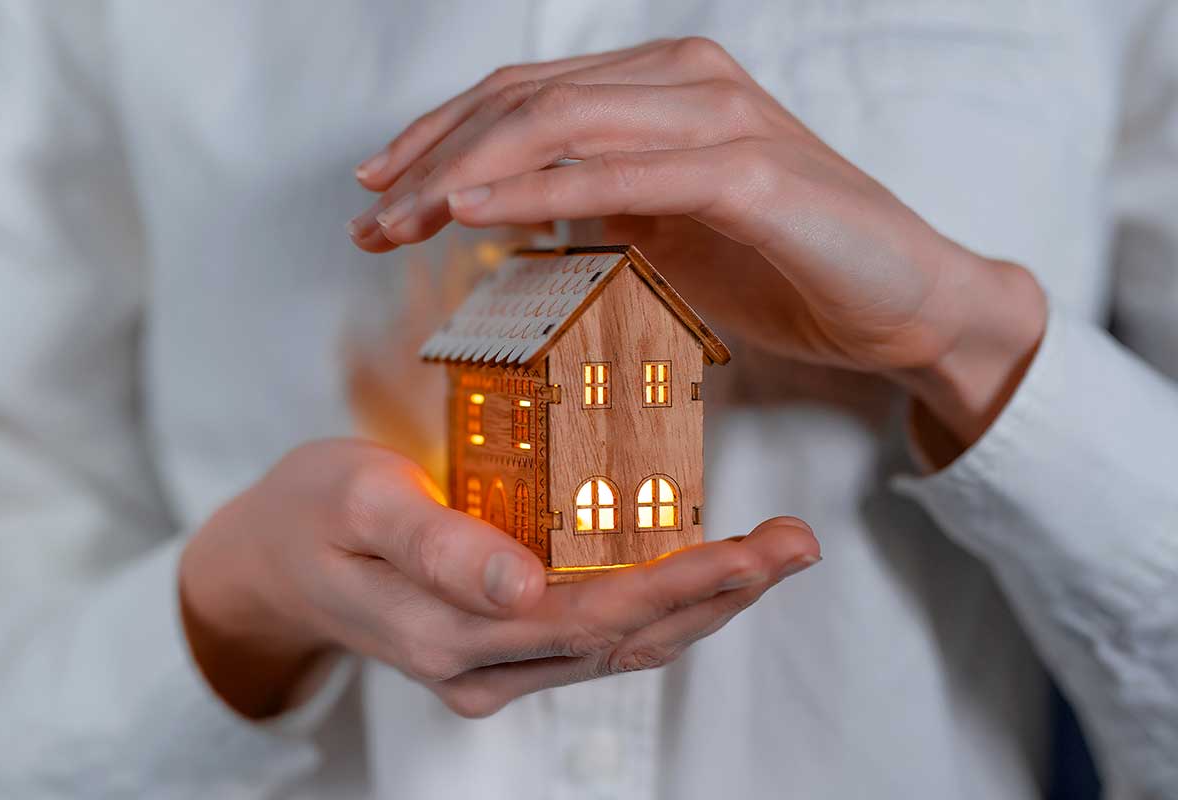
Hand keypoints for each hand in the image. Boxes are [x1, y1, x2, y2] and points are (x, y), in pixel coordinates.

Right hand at [179, 440, 819, 718]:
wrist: (274, 560)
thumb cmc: (313, 511)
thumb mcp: (359, 501)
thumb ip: (437, 546)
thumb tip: (522, 588)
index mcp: (448, 631)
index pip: (592, 617)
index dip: (681, 586)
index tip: (755, 549)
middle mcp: (483, 667)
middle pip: (626, 638)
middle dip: (721, 592)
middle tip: (797, 543)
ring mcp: (495, 668)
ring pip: (623, 646)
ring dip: (706, 603)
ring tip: (776, 554)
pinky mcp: (505, 651)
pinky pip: (597, 638)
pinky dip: (661, 607)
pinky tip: (706, 574)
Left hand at [347, 37, 1045, 451]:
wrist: (909, 304)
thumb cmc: (790, 268)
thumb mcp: (672, 231)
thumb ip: (601, 204)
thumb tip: (511, 210)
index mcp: (664, 86)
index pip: (526, 97)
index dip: (440, 139)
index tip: (380, 193)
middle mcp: (685, 80)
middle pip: (524, 101)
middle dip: (431, 158)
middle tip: (370, 217)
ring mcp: (717, 117)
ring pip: (558, 124)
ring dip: (461, 174)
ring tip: (397, 223)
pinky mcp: (747, 172)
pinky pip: (619, 175)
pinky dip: (534, 193)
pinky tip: (471, 217)